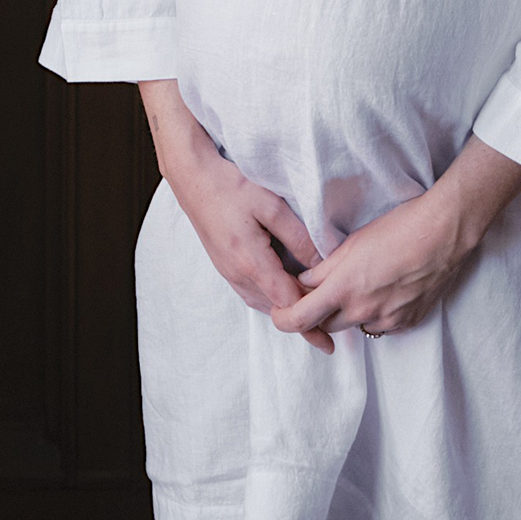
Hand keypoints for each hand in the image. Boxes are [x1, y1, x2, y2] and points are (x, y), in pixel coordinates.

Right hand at [138, 81, 336, 351]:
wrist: (192, 176)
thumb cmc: (231, 185)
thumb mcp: (272, 206)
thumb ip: (298, 237)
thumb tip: (322, 263)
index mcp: (252, 262)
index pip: (287, 304)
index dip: (310, 324)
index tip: (328, 343)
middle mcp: (237, 274)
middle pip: (274, 309)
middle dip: (299, 323)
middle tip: (325, 334)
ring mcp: (227, 271)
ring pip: (260, 303)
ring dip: (283, 311)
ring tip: (307, 317)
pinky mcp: (223, 264)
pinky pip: (249, 293)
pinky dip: (268, 300)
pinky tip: (280, 292)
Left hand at [270, 136, 520, 349]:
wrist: (443, 234)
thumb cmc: (397, 228)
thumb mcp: (352, 244)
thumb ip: (324, 268)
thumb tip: (305, 282)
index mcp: (343, 289)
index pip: (300, 319)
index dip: (283, 318)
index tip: (278, 310)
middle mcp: (363, 312)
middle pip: (324, 327)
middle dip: (315, 314)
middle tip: (314, 295)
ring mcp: (387, 320)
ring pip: (353, 327)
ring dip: (345, 314)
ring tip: (355, 287)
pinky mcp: (407, 323)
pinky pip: (380, 326)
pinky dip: (372, 314)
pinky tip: (380, 291)